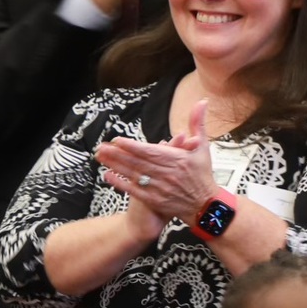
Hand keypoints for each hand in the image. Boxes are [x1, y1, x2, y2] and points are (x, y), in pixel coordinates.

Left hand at [97, 99, 216, 223]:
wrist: (205, 205)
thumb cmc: (202, 175)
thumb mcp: (203, 147)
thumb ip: (198, 123)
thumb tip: (201, 102)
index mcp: (178, 160)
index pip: (150, 151)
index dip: (132, 146)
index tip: (117, 140)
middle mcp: (168, 174)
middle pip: (138, 162)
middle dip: (117, 154)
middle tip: (101, 147)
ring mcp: (160, 188)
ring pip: (134, 174)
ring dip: (115, 165)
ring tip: (100, 157)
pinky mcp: (155, 201)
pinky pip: (134, 191)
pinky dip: (120, 183)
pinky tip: (107, 175)